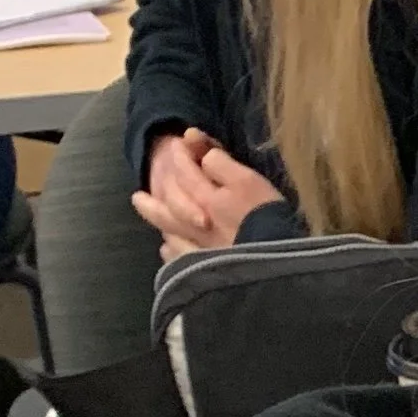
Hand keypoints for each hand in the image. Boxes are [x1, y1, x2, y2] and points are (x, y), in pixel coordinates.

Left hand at [132, 128, 282, 259]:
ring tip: (156, 229)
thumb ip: (222, 165)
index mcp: (205, 199)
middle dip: (153, 202)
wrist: (280, 265)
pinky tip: (171, 255)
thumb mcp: (248, 181)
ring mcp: (199, 251)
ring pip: (172, 236)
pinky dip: (174, 256)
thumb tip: (201, 153)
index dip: (183, 154)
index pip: (186, 171)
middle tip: (137, 198)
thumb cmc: (267, 219)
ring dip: (162, 230)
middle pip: (169, 208)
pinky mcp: (206, 273)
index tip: (182, 143)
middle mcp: (195, 225)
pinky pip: (182, 262)